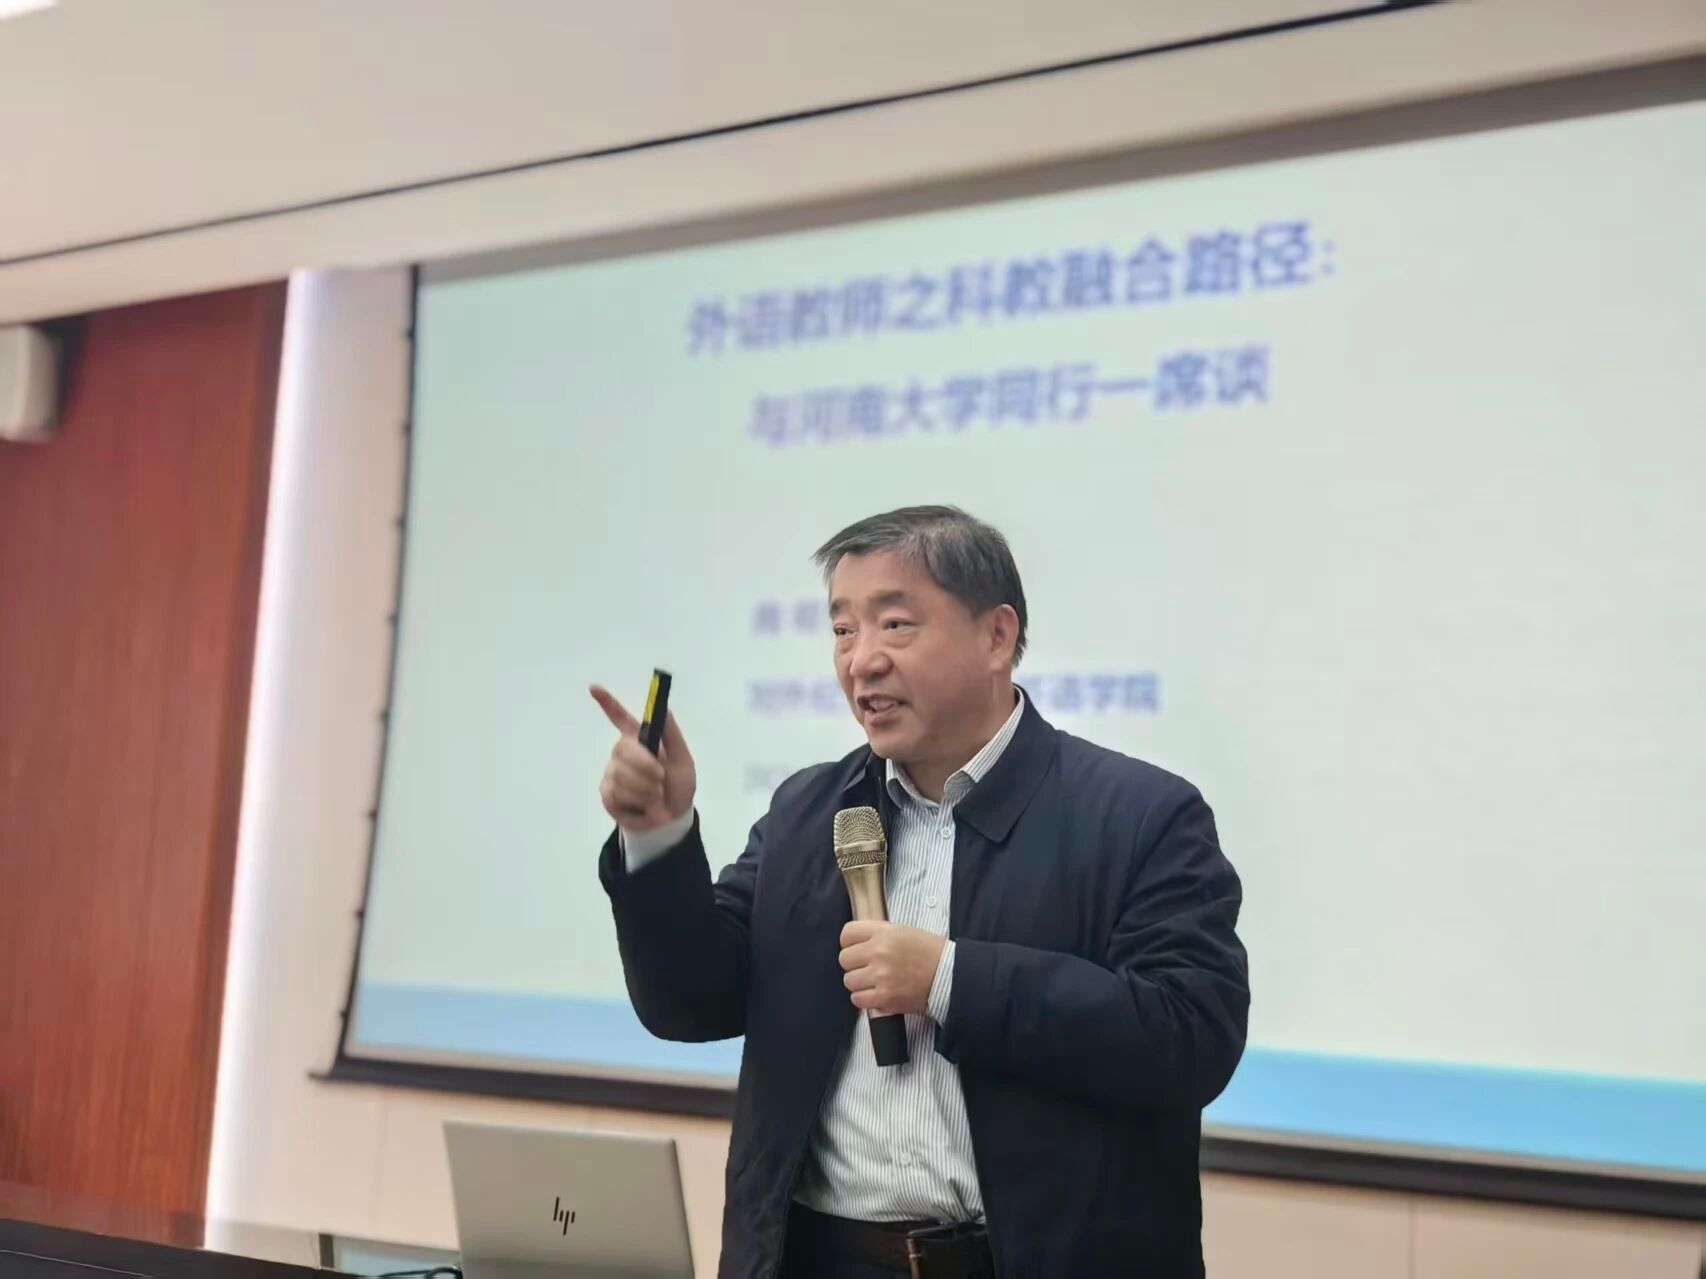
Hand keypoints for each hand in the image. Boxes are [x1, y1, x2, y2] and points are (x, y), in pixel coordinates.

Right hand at [591, 684, 696, 831]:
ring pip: (621, 774)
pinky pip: (616, 792)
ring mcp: (613, 772)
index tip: (594, 687)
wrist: (673, 818)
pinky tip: (644, 805)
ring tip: (656, 796)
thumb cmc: (678, 785)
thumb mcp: (683, 760)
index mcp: (640, 740)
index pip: (620, 717)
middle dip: (645, 766)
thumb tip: (663, 707)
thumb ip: (672, 734)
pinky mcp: (607, 793)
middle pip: (623, 748)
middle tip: (661, 779)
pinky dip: (636, 801)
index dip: (607, 702)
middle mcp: (623, 752)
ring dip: (645, 788)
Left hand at [839, 921, 945, 1017]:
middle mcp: (879, 952)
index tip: (856, 948)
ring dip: (859, 983)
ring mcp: (880, 976)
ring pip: (849, 980)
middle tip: (868, 967)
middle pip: (844, 959)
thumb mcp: (903, 932)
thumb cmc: (930, 953)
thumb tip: (856, 943)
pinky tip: (877, 994)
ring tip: (875, 981)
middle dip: (855, 964)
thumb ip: (878, 935)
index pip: (847, 934)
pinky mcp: (884, 998)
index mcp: (884, 932)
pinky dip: (865, 999)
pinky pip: (857, 999)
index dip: (850, 942)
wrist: (949, 976)